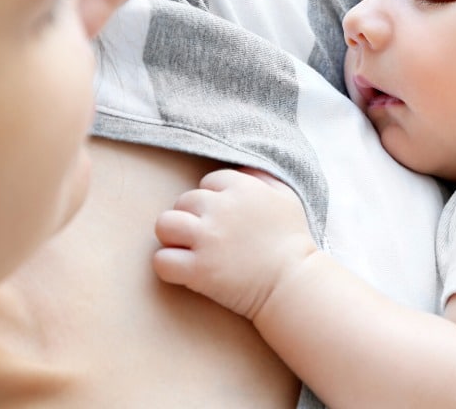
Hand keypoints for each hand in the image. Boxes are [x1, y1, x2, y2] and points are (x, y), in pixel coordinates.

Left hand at [153, 167, 315, 319]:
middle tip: (208, 237)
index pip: (208, 182)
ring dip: (173, 237)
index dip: (214, 200)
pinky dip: (169, 266)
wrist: (294, 283)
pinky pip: (161, 260)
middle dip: (193, 218)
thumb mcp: (286, 197)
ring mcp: (207, 238)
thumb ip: (262, 178)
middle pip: (183, 201)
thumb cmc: (293, 241)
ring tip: (188, 249)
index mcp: (242, 187)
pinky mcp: (198, 269)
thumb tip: (240, 171)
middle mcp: (220, 208)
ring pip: (165, 225)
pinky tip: (185, 270)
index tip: (224, 218)